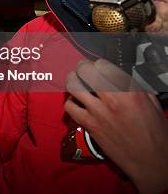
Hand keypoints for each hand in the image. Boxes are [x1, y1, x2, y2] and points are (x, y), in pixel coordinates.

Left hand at [64, 59, 167, 193]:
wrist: (152, 161)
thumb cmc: (155, 133)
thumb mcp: (151, 102)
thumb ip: (134, 85)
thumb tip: (119, 75)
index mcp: (130, 92)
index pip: (103, 65)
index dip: (99, 64)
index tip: (99, 66)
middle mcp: (112, 100)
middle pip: (84, 71)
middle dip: (82, 67)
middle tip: (84, 69)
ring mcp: (98, 113)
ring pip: (73, 86)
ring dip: (73, 80)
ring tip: (76, 80)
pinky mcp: (89, 126)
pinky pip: (69, 107)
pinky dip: (70, 101)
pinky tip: (77, 102)